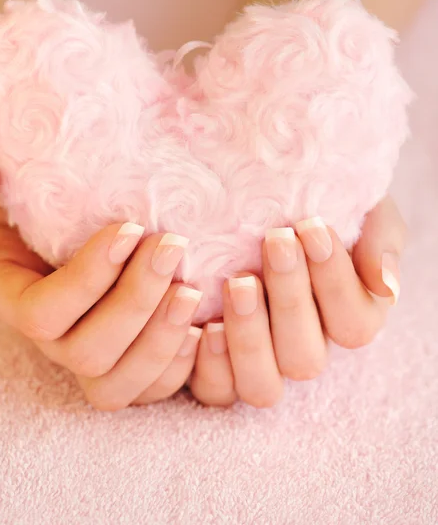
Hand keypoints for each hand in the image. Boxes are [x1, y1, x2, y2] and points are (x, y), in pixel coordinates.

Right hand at [0, 115, 202, 410]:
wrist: (66, 180)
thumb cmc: (26, 162)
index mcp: (1, 288)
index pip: (39, 312)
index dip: (88, 279)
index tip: (130, 227)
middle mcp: (42, 328)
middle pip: (84, 354)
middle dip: (135, 305)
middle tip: (173, 247)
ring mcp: (83, 344)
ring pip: (116, 385)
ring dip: (159, 342)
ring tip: (193, 289)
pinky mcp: (122, 349)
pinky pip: (147, 386)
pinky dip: (178, 365)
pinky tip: (204, 321)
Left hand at [190, 197, 406, 406]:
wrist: (256, 198)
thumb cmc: (309, 209)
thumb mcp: (357, 211)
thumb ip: (380, 242)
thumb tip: (386, 287)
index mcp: (346, 320)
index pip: (353, 325)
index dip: (335, 281)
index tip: (312, 227)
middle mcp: (304, 349)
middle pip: (304, 358)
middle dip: (290, 298)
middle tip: (276, 243)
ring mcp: (261, 363)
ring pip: (262, 386)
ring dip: (250, 337)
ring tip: (238, 282)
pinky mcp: (218, 367)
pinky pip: (216, 390)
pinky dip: (210, 364)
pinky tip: (203, 322)